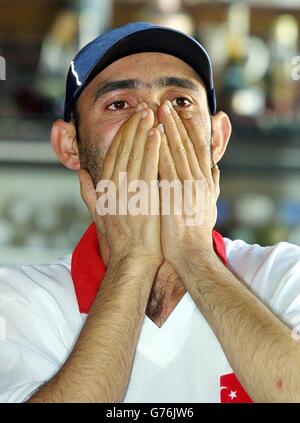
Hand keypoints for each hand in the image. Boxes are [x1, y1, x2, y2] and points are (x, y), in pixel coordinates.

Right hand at [78, 104, 162, 265]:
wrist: (133, 257)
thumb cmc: (119, 237)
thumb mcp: (98, 213)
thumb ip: (88, 191)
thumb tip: (81, 173)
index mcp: (104, 188)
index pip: (113, 154)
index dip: (122, 134)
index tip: (131, 119)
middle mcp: (114, 186)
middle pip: (123, 150)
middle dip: (133, 126)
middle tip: (143, 107)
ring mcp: (128, 192)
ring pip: (135, 155)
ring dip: (143, 132)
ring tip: (151, 113)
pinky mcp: (143, 198)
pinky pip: (148, 168)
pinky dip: (152, 150)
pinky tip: (158, 134)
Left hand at [158, 100, 219, 271]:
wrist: (192, 253)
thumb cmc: (197, 231)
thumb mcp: (209, 206)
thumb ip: (212, 185)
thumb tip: (215, 169)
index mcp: (205, 181)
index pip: (198, 149)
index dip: (189, 129)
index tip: (181, 113)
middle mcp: (199, 180)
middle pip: (187, 145)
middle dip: (176, 122)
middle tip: (166, 104)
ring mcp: (188, 187)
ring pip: (177, 151)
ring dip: (167, 129)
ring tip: (158, 111)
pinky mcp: (175, 195)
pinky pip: (166, 166)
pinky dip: (160, 149)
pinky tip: (153, 135)